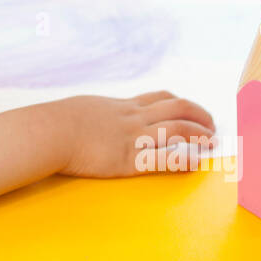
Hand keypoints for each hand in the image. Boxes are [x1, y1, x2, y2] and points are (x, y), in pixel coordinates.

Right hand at [56, 92, 216, 178]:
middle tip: (212, 125)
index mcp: (120, 106)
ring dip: (199, 134)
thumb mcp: (80, 108)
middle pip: (176, 108)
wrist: (48, 132)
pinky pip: (163, 158)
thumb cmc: (55, 122)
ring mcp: (132, 138)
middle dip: (199, 115)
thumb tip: (89, 116)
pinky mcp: (128, 159)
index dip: (180, 103)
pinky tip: (196, 162)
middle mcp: (132, 118)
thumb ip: (93, 113)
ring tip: (212, 141)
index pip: (159, 98)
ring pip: (177, 129)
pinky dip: (183, 159)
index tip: (191, 109)